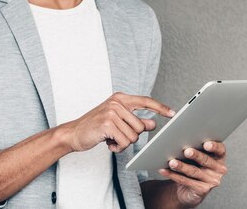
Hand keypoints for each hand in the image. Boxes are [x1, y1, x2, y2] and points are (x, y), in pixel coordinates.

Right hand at [60, 92, 174, 152]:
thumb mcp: (117, 121)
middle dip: (131, 136)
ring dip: (124, 143)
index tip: (172, 113)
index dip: (160, 108)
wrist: (74, 133)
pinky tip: (108, 143)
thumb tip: (152, 123)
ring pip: (134, 136)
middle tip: (117, 136)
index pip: (145, 101)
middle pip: (141, 126)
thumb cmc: (96, 127)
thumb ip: (134, 120)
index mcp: (120, 98)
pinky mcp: (107, 124)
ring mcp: (112, 112)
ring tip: (111, 139)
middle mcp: (117, 102)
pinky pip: (124, 142)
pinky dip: (117, 147)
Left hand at [159, 141, 226, 207]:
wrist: (189, 188)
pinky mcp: (203, 190)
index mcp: (219, 157)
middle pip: (206, 160)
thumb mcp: (197, 155)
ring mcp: (212, 181)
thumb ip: (194, 146)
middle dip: (195, 155)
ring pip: (194, 171)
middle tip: (186, 151)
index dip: (214, 146)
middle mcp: (218, 169)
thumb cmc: (194, 165)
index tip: (206, 144)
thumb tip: (180, 139)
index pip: (220, 150)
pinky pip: (186, 181)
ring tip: (172, 162)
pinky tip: (166, 170)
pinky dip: (174, 175)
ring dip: (181, 166)